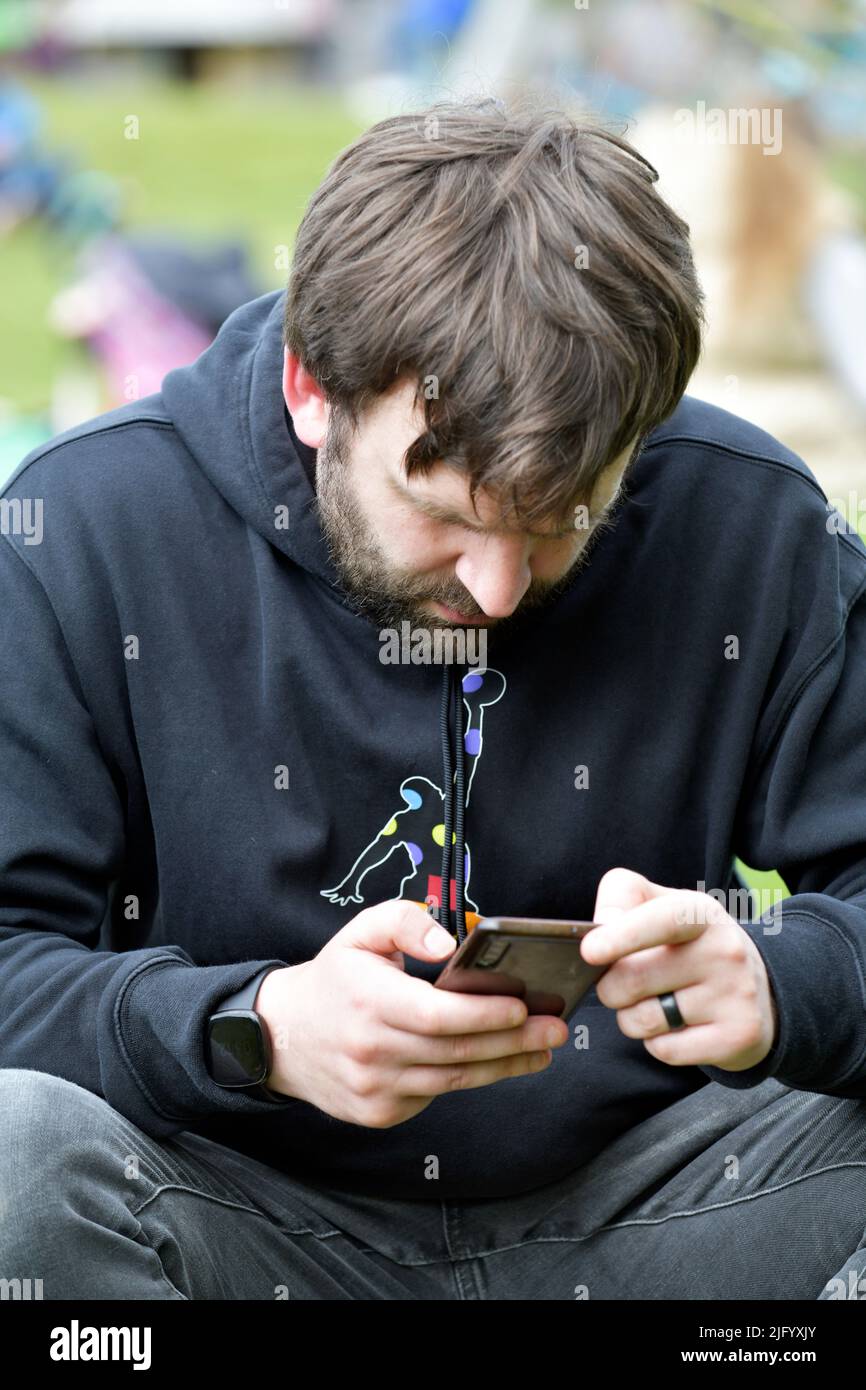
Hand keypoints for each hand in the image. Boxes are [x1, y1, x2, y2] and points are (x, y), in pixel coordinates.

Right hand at [254, 900, 568, 1126]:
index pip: (437, 1015)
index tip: (525, 1006)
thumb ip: (406, 921)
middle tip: (557, 1030)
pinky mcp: (379, 1113)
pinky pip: (434, 1096)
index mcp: (369, 1001)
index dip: (484, 1014)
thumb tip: (450, 946)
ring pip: (452, 1081)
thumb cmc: (335, 977)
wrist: (282, 1036)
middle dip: (514, 1042)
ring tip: (542, 1050)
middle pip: (455, 1052)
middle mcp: (371, 1050)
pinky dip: (469, 1080)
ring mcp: (374, 1088)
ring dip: (504, 1066)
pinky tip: (498, 1063)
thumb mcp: (362, 931)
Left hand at [579, 868, 778, 1071]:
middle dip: (610, 988)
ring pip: (641, 1020)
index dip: (622, 935)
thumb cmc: (692, 945)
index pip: (663, 919)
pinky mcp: (737, 1037)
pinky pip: (664, 1050)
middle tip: (625, 983)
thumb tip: (600, 925)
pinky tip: (678, 1027)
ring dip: (632, 1017)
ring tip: (657, 1004)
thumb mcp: (665, 906)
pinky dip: (658, 1043)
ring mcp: (735, 995)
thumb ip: (624, 899)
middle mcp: (725, 951)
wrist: (761, 991)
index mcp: (702, 913)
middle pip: (631, 980)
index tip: (589, 951)